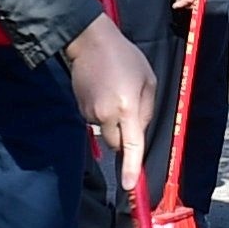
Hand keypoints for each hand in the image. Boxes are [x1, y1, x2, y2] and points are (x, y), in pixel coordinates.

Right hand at [66, 7, 158, 174]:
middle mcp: (106, 114)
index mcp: (126, 107)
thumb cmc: (124, 57)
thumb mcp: (147, 80)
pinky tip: (105, 91)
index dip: (131, 167)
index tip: (129, 185)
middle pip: (117, 144)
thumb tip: (139, 132)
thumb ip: (147, 109)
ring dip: (115, 121)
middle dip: (125, 138)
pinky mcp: (80, 109)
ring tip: (117, 91)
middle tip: (131, 110)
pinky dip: (104, 113)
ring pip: (107, 132)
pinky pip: (97, 121)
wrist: (89, 42)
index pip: (131, 145)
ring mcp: (90, 113)